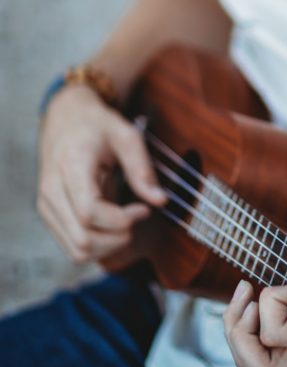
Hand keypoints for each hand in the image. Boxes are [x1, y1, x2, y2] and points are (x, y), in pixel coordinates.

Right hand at [37, 84, 165, 262]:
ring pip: (76, 249)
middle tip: (136, 218)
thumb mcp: (126, 135)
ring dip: (108, 246)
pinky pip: (71, 246)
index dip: (121, 220)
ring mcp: (47, 205)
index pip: (90, 212)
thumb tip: (160, 200)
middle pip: (83, 238)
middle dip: (117, 238)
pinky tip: (111, 226)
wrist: (65, 117)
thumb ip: (142, 168)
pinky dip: (96, 245)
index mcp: (71, 167)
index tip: (143, 209)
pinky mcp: (48, 214)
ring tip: (125, 224)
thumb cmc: (96, 125)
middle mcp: (51, 190)